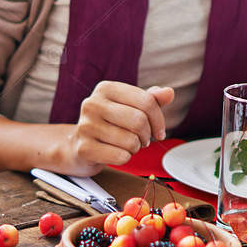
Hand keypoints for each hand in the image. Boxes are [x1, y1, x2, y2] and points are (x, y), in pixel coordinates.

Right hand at [54, 82, 174, 174]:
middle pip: (139, 121)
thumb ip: (150, 100)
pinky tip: (116, 153)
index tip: (158, 131)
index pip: (146, 101)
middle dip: (147, 135)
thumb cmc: (109, 124)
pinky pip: (121, 156)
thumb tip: (168, 93)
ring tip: (127, 145)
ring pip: (131, 141)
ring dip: (135, 148)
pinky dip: (125, 158)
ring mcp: (86, 126)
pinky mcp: (84, 148)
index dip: (159, 120)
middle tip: (142, 140)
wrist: (78, 145)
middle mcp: (93, 104)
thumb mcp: (129, 107)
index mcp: (106, 88)